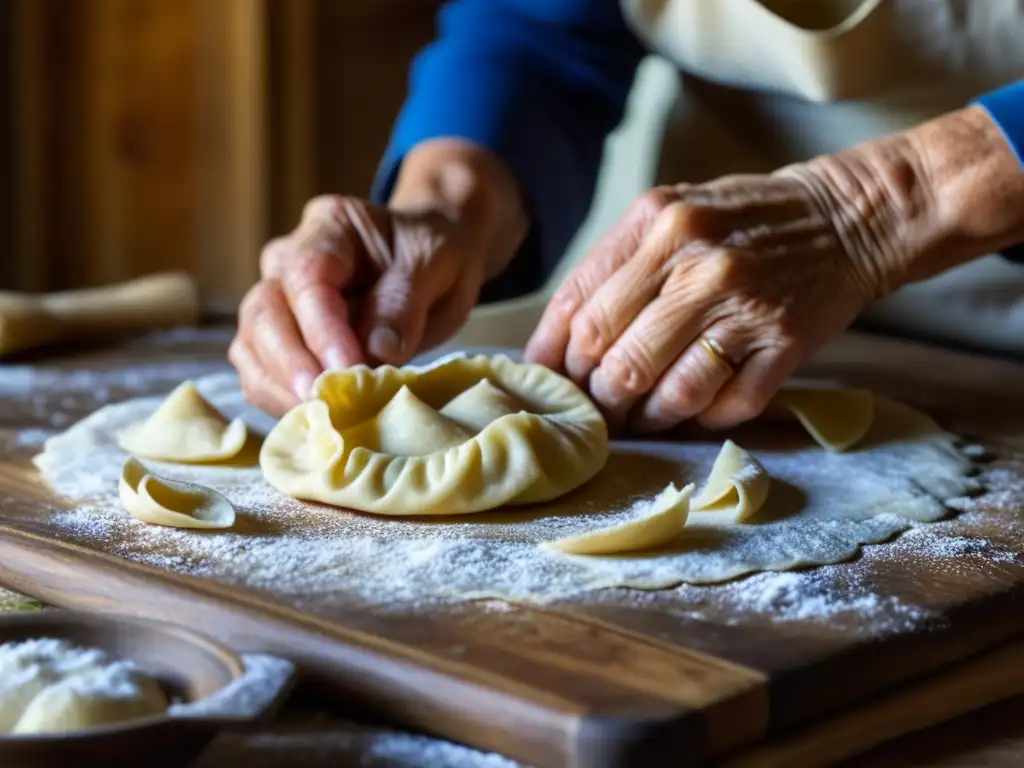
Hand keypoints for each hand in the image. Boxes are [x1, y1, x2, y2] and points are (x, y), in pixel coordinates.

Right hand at [231, 140, 527, 416]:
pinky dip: (282, 403)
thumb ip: (404, 302)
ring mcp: (277, 301)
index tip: (347, 370)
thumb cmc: (431, 257)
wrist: (427, 263)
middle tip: (325, 404)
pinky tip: (316, 421)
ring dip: (281, 390)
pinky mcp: (277, 342)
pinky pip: (261, 375)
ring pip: (251, 347)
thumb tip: (376, 352)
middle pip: (264, 313)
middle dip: (291, 365)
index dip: (322, 329)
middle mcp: (287, 261)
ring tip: (323, 420)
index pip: (306, 277)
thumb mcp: (436, 264)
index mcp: (329, 228)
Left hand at [524, 172, 883, 432]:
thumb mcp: (672, 214)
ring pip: (664, 390)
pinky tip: (686, 413)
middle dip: (593, 395)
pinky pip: (721, 405)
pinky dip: (695, 419)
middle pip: (613, 356)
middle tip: (592, 408)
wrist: (844, 218)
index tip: (546, 380)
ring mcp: (743, 306)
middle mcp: (696, 262)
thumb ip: (618, 264)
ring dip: (640, 418)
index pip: (578, 306)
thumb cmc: (743, 222)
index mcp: (657, 222)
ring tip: (633, 419)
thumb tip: (561, 339)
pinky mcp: (783, 344)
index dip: (552, 355)